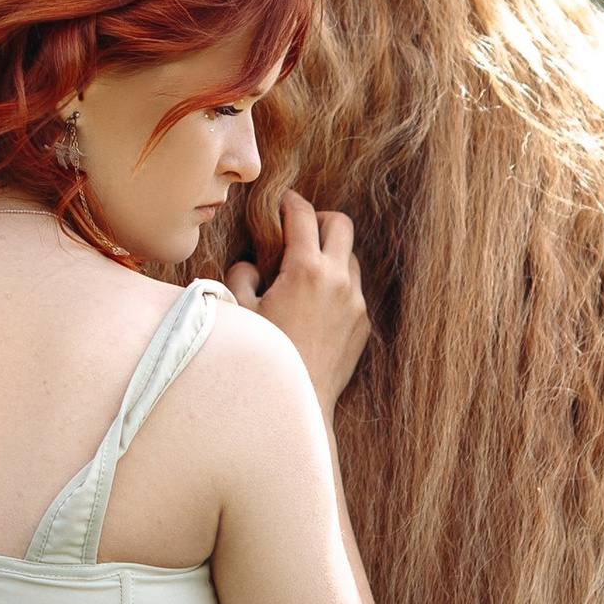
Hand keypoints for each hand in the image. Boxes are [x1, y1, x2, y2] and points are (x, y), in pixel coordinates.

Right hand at [231, 192, 369, 415]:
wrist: (299, 401)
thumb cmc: (264, 356)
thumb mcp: (241, 310)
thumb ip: (243, 274)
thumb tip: (253, 263)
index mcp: (305, 269)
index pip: (303, 214)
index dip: (289, 202)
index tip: (281, 203)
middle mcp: (337, 279)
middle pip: (340, 223)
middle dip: (319, 220)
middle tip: (298, 231)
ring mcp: (355, 302)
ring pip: (350, 257)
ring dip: (329, 254)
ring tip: (303, 273)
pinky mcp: (363, 323)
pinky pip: (353, 290)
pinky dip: (336, 286)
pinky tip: (313, 306)